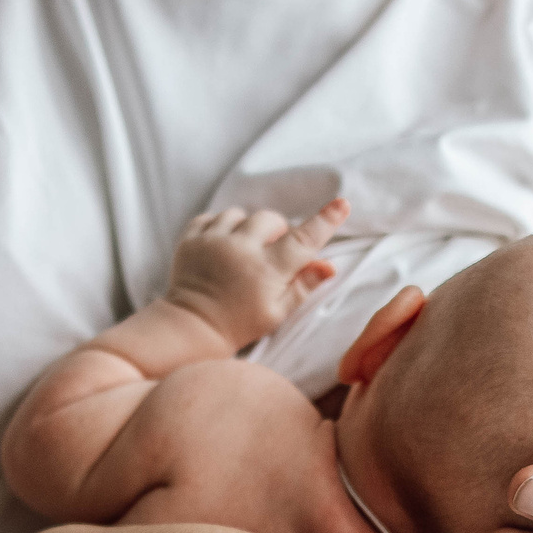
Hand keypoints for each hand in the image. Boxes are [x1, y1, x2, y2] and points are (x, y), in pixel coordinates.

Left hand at [163, 199, 346, 346]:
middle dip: (276, 230)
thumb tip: (329, 265)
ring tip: (243, 249)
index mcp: (267, 270)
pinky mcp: (191, 238)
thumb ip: (303, 285)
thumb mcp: (278, 312)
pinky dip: (220, 227)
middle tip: (272, 251)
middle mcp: (240, 249)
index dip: (325, 221)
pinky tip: (222, 246)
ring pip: (239, 215)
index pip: (303, 240)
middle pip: (270, 219)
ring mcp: (212, 241)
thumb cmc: (241, 323)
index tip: (341, 204)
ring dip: (246, 227)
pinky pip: (212, 217)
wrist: (193, 327)